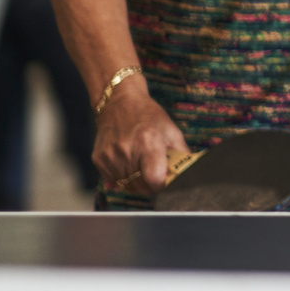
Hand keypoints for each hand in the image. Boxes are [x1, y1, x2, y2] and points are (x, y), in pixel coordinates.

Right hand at [94, 78, 188, 196]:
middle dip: (152, 184)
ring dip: (137, 181)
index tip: (166, 180)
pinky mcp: (98, 160)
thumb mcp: (171, 131)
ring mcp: (110, 156)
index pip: (154, 179)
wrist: (118, 103)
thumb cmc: (148, 116)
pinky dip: (123, 177)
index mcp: (148, 142)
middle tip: (155, 171)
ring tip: (140, 162)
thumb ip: (181, 154)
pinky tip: (128, 161)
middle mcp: (126, 150)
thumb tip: (191, 173)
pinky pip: (114, 181)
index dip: (163, 184)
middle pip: (142, 187)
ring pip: (128, 186)